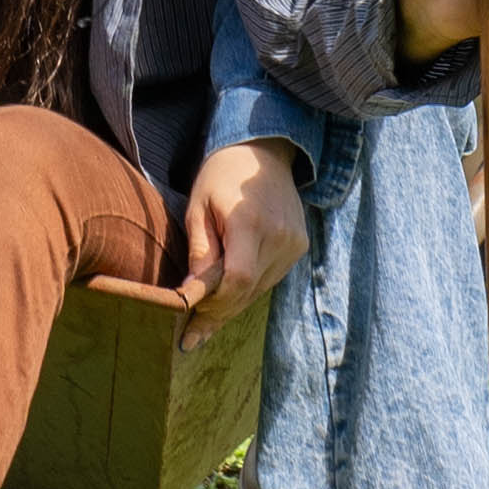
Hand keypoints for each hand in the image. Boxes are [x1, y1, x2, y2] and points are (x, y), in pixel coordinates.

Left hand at [176, 140, 307, 350]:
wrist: (262, 153)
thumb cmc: (221, 177)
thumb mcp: (198, 207)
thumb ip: (200, 251)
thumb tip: (191, 295)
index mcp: (250, 222)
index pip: (236, 280)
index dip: (212, 307)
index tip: (189, 329)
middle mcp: (278, 235)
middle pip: (246, 291)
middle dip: (217, 314)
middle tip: (191, 335)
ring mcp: (293, 242)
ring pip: (258, 290)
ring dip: (232, 304)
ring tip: (204, 319)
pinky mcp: (299, 246)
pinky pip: (269, 279)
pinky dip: (248, 289)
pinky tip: (229, 294)